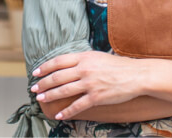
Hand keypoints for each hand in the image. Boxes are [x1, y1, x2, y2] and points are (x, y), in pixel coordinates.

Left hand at [30, 51, 151, 119]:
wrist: (137, 75)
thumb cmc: (119, 66)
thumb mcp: (98, 57)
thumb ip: (83, 60)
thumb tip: (68, 64)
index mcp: (84, 57)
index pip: (58, 61)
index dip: (44, 68)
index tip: (35, 73)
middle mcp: (85, 69)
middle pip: (57, 77)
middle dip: (43, 84)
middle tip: (34, 89)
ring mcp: (90, 84)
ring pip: (63, 91)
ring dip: (49, 95)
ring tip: (41, 99)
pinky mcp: (96, 97)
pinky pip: (77, 106)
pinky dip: (66, 112)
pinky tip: (59, 115)